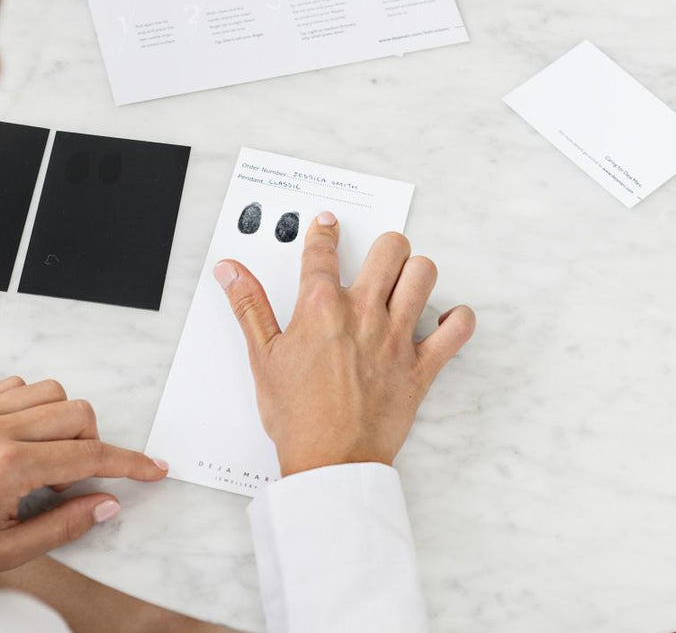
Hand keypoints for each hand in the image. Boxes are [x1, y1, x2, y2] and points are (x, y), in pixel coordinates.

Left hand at [0, 376, 167, 582]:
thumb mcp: (1, 553)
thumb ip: (60, 526)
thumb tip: (106, 504)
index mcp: (7, 469)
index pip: (88, 456)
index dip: (128, 462)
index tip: (152, 468)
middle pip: (76, 412)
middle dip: (93, 441)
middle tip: (74, 476)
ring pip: (50, 391)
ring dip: (63, 420)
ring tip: (46, 455)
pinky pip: (16, 384)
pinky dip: (32, 404)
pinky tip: (21, 434)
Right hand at [214, 214, 474, 474]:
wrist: (330, 462)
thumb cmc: (296, 415)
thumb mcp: (262, 356)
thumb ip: (249, 306)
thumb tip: (230, 271)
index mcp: (321, 308)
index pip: (322, 252)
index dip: (323, 231)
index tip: (326, 224)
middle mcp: (363, 314)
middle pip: (389, 249)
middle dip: (383, 246)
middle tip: (374, 258)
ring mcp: (397, 338)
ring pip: (424, 275)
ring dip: (416, 271)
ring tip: (404, 281)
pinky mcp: (421, 366)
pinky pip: (457, 331)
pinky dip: (457, 320)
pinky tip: (444, 320)